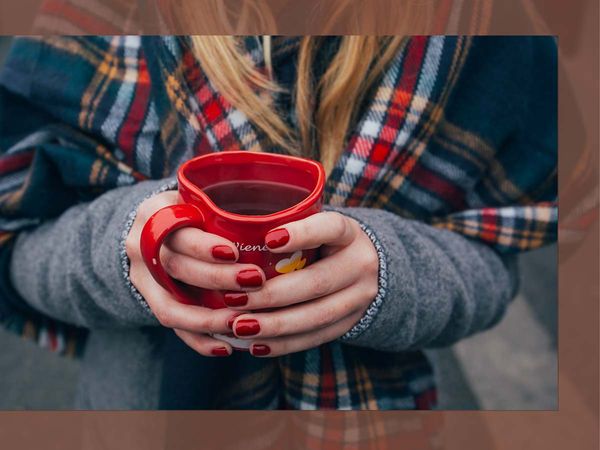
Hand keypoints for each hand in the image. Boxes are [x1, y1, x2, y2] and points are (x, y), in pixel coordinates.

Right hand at [125, 191, 265, 356]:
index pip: (176, 231)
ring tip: (240, 324)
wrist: (151, 230)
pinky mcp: (149, 302)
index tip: (235, 252)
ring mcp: (141, 278)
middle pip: (176, 268)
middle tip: (255, 282)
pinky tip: (226, 347)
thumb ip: (223, 207)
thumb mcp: (197, 199)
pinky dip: (199, 340)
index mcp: (155, 214)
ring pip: (169, 306)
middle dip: (216, 279)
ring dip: (207, 319)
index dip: (203, 246)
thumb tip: (282, 217)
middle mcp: (141, 246)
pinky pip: (172, 327)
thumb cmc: (190, 212)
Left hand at [225, 211, 378, 356]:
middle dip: (272, 295)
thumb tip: (232, 234)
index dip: (302, 234)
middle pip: (317, 282)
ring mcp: (359, 298)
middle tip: (234, 300)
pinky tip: (256, 345)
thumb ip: (287, 228)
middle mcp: (360, 265)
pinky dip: (284, 344)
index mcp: (349, 234)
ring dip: (274, 325)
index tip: (268, 239)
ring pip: (317, 316)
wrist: (367, 269)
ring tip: (240, 327)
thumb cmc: (324, 242)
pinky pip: (316, 337)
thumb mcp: (316, 226)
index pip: (331, 228)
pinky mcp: (350, 324)